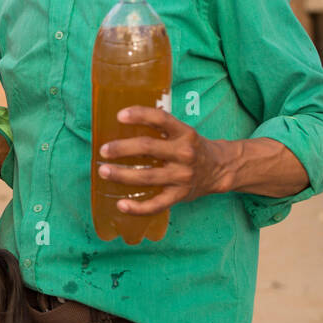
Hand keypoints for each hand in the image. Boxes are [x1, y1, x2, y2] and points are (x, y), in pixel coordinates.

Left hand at [98, 106, 226, 212]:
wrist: (219, 169)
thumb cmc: (192, 148)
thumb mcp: (182, 132)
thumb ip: (159, 128)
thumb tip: (121, 123)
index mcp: (184, 133)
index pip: (161, 119)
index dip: (140, 115)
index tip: (119, 116)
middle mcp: (184, 153)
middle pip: (148, 148)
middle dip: (122, 149)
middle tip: (103, 150)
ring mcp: (182, 176)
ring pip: (147, 176)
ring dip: (122, 175)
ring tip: (104, 172)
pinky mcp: (180, 195)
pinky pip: (156, 205)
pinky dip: (137, 208)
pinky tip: (121, 204)